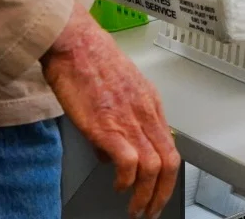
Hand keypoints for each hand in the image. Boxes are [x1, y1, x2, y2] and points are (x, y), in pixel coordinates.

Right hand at [42, 3, 179, 216]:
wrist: (74, 41)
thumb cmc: (88, 59)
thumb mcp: (116, 90)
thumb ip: (119, 120)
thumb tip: (109, 153)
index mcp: (150, 103)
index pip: (170, 146)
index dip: (167, 175)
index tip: (158, 191)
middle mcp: (146, 112)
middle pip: (170, 162)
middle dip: (162, 193)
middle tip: (151, 210)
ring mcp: (129, 119)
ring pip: (154, 167)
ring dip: (146, 195)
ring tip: (135, 208)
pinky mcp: (108, 126)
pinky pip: (130, 163)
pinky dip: (126, 181)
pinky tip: (118, 186)